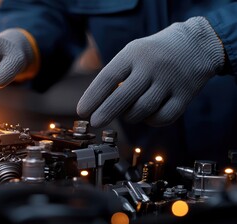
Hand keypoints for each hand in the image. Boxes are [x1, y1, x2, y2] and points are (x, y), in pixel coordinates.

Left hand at [77, 17, 224, 127]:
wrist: (197, 44)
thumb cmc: (154, 52)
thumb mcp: (133, 51)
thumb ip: (115, 73)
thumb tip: (94, 102)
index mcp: (134, 54)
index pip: (108, 77)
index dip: (93, 96)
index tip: (82, 111)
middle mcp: (152, 67)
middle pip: (124, 96)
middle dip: (106, 112)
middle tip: (95, 122)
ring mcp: (170, 81)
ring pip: (143, 110)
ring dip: (130, 116)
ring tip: (126, 113)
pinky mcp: (185, 95)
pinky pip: (164, 117)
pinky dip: (152, 121)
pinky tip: (147, 115)